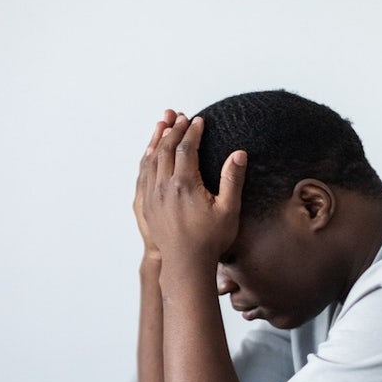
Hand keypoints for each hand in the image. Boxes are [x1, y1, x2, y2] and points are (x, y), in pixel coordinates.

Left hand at [141, 113, 246, 266]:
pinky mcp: (146, 205)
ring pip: (151, 159)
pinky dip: (147, 158)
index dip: (192, 131)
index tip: (198, 120)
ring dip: (157, 140)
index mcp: (185, 185)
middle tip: (180, 116)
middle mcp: (164, 187)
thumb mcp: (229, 210)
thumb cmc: (210, 240)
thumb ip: (233, 179)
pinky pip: (143, 174)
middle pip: (166, 149)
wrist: (185, 265)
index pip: (187, 148)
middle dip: (174, 130)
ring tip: (163, 124)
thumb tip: (239, 154)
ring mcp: (152, 196)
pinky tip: (150, 152)